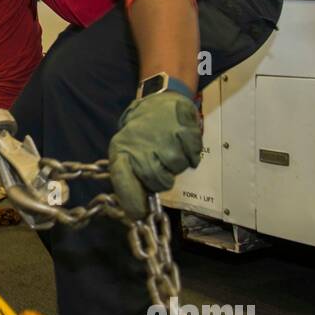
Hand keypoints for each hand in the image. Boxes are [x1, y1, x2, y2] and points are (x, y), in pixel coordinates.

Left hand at [108, 90, 202, 220]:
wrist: (158, 101)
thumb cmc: (141, 134)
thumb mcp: (127, 153)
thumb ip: (131, 179)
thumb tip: (137, 211)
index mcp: (121, 151)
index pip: (122, 179)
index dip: (131, 200)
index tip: (140, 213)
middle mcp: (141, 144)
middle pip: (157, 181)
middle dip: (162, 181)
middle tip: (161, 168)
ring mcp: (163, 136)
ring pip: (177, 168)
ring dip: (177, 165)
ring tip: (169, 150)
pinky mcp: (183, 129)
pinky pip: (192, 156)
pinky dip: (191, 154)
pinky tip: (182, 143)